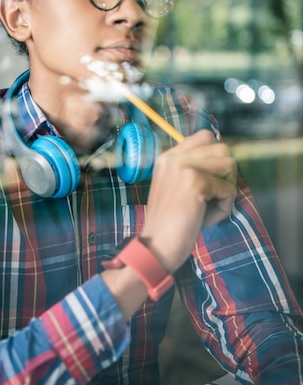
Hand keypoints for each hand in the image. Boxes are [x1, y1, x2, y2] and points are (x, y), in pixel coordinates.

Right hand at [140, 129, 236, 273]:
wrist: (155, 247)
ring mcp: (184, 168)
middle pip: (222, 148)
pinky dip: (224, 207)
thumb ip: (192, 170)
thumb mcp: (175, 187)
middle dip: (226, 173)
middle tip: (214, 195)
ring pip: (230, 164)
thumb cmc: (169, 223)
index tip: (210, 181)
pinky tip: (207, 219)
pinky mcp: (195, 183)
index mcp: (167, 157)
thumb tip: (226, 163)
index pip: (205, 136)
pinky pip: (228, 189)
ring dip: (227, 189)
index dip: (217, 158)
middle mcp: (174, 157)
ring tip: (211, 207)